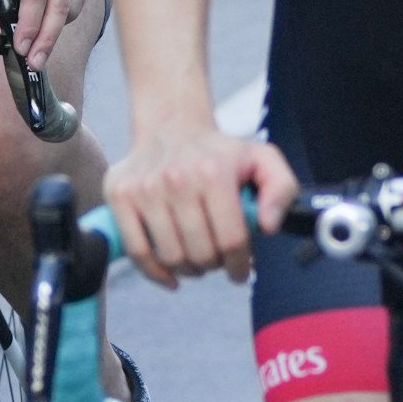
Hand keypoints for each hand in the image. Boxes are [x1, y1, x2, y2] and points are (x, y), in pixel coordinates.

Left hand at [0, 0, 94, 72]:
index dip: (30, 21)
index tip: (21, 46)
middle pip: (59, 2)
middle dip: (46, 37)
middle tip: (35, 61)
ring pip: (71, 6)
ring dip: (55, 31)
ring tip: (37, 49)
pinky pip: (77, 1)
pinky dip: (63, 19)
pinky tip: (46, 25)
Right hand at [104, 123, 293, 286]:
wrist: (172, 126)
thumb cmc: (219, 152)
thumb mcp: (262, 159)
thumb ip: (282, 190)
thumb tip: (268, 226)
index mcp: (214, 173)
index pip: (230, 240)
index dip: (240, 264)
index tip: (241, 270)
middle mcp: (176, 180)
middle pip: (200, 253)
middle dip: (214, 265)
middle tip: (217, 259)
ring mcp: (144, 188)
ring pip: (171, 256)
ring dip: (188, 269)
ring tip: (196, 260)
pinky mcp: (120, 195)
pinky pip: (136, 251)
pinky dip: (154, 272)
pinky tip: (170, 274)